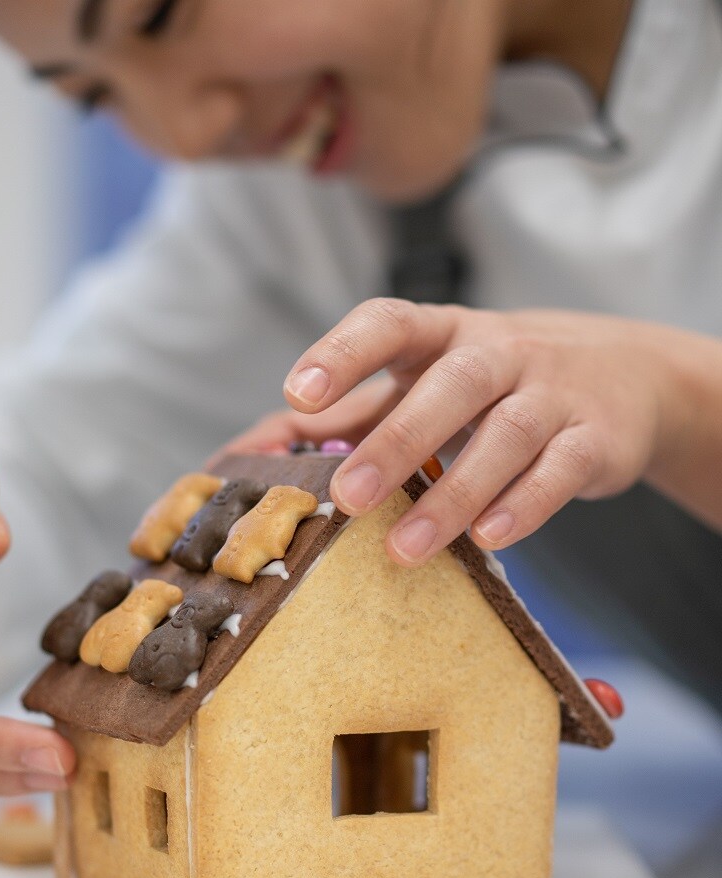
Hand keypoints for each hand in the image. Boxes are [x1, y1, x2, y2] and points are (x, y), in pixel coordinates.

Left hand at [264, 298, 721, 564]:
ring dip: (453, 494)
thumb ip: (347, 414)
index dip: (343, 354)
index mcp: (442, 333)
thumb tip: (256, 449)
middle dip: (395, 442)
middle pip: (451, 386)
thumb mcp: (422, 383)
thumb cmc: (491, 386)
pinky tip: (486, 539)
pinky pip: (561, 470)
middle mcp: (500, 351)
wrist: (626, 374)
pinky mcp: (596, 437)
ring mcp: (554, 391)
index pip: (389, 323)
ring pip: (506, 435)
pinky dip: (524, 505)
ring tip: (403, 548)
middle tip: (346, 497)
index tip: (298, 394)